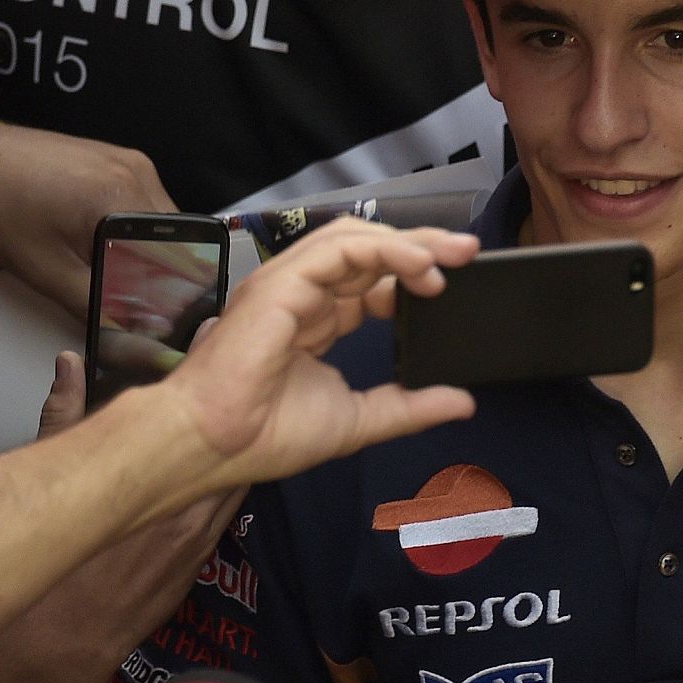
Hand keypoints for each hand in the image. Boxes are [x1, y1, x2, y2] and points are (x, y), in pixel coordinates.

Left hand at [0, 121, 174, 317]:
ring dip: (144, 249)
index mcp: (124, 197)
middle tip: (119, 286)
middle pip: (175, 240)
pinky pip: (144, 203)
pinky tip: (96, 235)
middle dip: (157, 271)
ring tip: (100, 256)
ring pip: (161, 224)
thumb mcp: (51, 273)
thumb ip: (98, 305)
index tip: (147, 309)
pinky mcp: (119, 161)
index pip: (178, 258)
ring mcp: (130, 162)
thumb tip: (130, 333)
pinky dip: (131, 228)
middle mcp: (137, 172)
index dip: (168, 290)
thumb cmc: (4, 209)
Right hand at [0, 351, 242, 682]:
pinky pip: (222, 519)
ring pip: (233, 487)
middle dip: (238, 423)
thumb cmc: (52, 561)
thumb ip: (64, 414)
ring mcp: (198, 545)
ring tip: (235, 422)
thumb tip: (68, 362)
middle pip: (235, 456)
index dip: (221, 394)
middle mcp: (190, 515)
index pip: (212, 430)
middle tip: (238, 387)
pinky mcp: (196, 569)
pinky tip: (216, 475)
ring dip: (236, 458)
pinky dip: (224, 493)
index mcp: (158, 488)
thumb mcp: (52, 477)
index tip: (222, 359)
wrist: (62, 648)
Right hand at [159, 218, 480, 493]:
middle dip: (420, 245)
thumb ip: (408, 406)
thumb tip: (461, 402)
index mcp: (314, 320)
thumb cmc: (264, 435)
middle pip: (367, 250)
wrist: (212, 444)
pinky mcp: (281, 282)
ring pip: (354, 239)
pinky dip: (384, 250)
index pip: (368, 279)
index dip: (409, 277)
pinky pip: (339, 250)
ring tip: (452, 256)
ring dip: (408, 242)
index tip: (451, 287)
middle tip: (469, 251)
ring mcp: (288, 283)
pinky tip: (418, 266)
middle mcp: (302, 294)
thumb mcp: (357, 420)